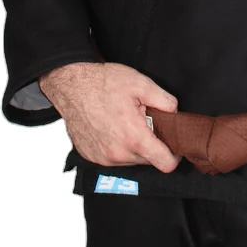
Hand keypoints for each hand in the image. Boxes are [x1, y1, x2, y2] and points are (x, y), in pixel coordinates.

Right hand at [39, 62, 180, 171]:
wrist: (71, 85)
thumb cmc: (104, 83)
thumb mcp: (142, 84)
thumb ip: (165, 100)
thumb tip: (175, 113)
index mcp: (134, 137)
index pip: (166, 164)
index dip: (175, 155)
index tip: (174, 144)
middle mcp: (118, 153)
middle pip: (149, 160)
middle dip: (152, 143)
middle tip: (145, 121)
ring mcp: (103, 158)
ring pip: (131, 159)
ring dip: (134, 145)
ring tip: (127, 122)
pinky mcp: (92, 157)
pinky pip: (114, 158)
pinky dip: (118, 146)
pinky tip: (113, 127)